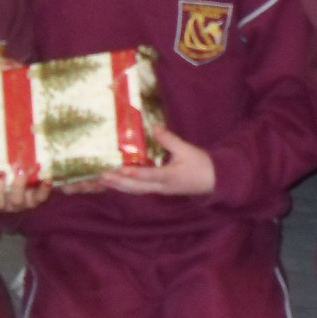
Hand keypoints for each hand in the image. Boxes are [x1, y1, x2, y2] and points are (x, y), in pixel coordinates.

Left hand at [0, 170, 51, 213]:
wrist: (2, 192)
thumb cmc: (22, 180)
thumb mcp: (34, 176)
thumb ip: (42, 169)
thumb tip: (54, 151)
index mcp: (31, 199)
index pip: (40, 198)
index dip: (43, 190)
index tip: (47, 178)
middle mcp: (17, 205)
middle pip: (18, 200)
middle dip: (18, 185)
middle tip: (19, 168)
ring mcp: (1, 207)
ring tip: (0, 173)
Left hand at [101, 123, 216, 195]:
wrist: (215, 180)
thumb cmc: (201, 165)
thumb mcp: (187, 149)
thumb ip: (169, 139)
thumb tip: (154, 127)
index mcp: (170, 177)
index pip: (150, 175)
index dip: (135, 173)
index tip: (121, 170)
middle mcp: (162, 187)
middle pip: (137, 187)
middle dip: (118, 182)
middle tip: (101, 176)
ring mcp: (160, 190)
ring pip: (136, 190)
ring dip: (119, 186)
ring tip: (103, 180)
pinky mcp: (160, 189)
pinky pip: (140, 189)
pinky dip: (127, 186)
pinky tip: (118, 181)